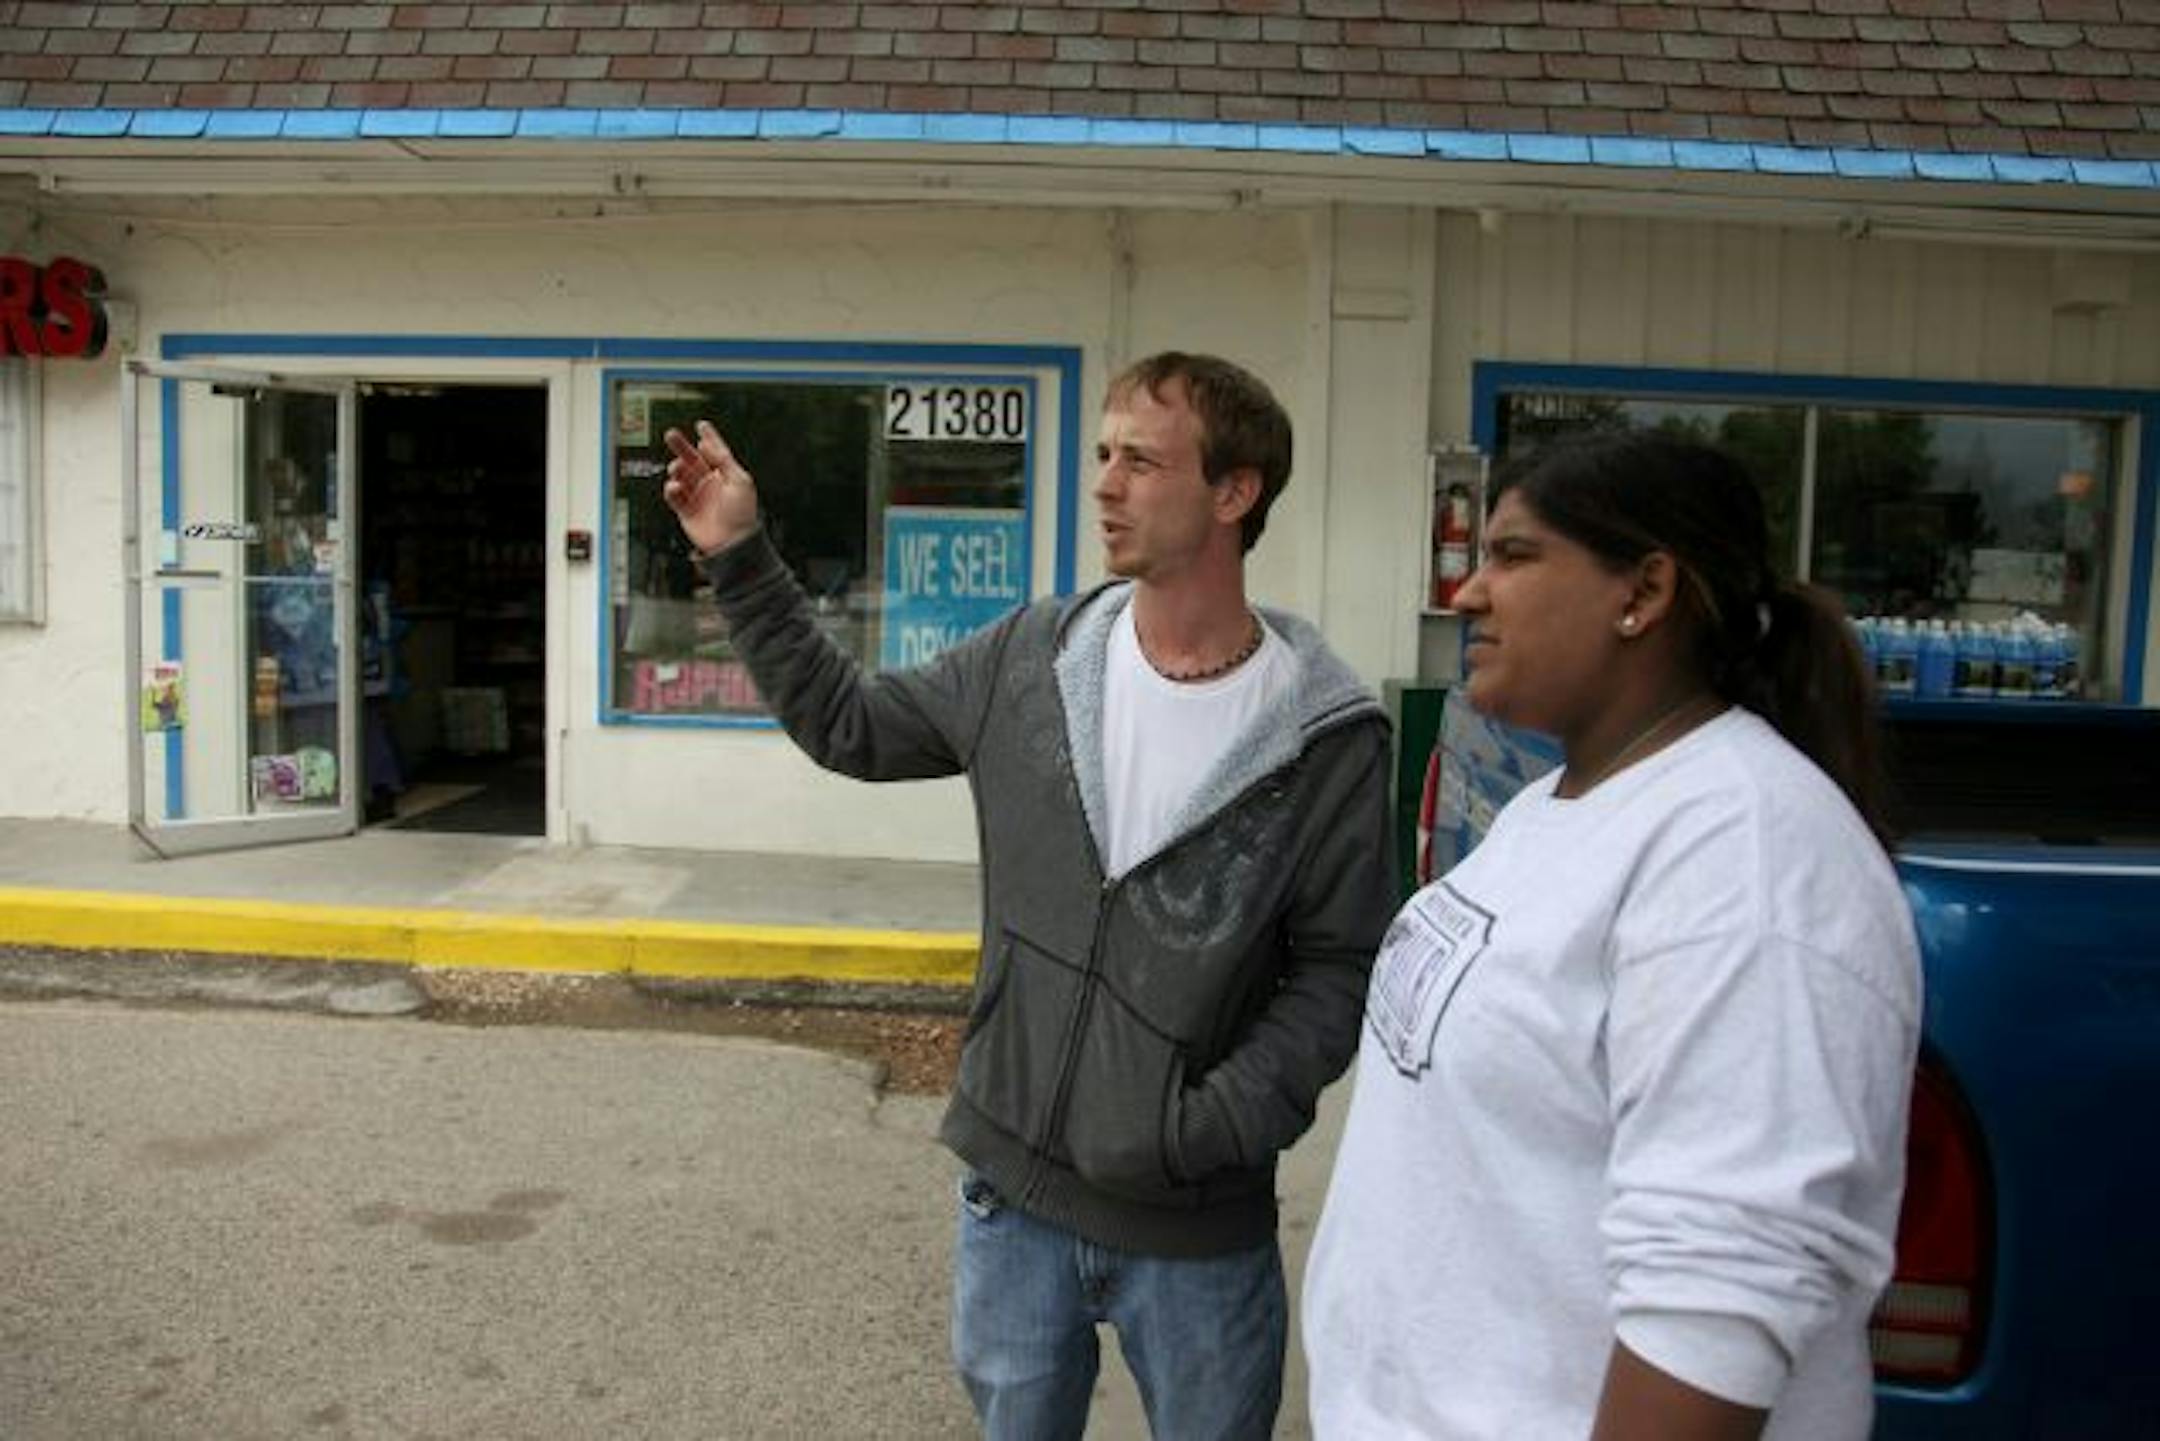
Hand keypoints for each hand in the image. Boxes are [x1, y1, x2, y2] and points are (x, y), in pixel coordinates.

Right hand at [662, 419, 760, 555]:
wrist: (733, 543)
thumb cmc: (742, 514)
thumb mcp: (739, 480)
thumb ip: (722, 461)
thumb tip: (705, 445)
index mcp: (727, 475)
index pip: (716, 452)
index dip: (709, 438)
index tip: (701, 425)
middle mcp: (711, 484)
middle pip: (693, 459)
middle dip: (682, 447)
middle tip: (671, 435)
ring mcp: (698, 497)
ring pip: (681, 476)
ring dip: (678, 469)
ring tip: (678, 468)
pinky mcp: (686, 511)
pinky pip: (674, 496)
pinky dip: (672, 489)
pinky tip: (675, 486)